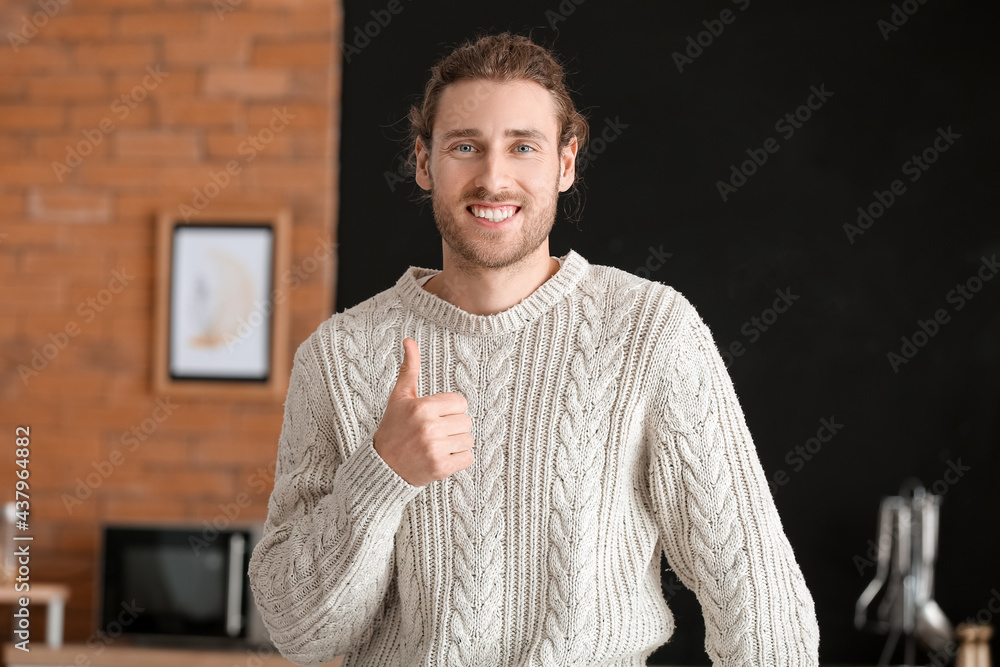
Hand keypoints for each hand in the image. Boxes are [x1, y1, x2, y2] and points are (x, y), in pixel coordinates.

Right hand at [372, 337, 474, 486]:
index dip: (450, 409)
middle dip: (454, 426)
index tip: (435, 416)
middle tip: (435, 433)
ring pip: (469, 440)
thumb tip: (409, 340)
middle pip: (467, 421)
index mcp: (422, 407)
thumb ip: (409, 369)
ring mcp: (435, 449)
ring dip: (457, 444)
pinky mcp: (441, 468)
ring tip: (438, 445)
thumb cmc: (393, 428)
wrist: (382, 467)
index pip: (461, 402)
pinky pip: (468, 458)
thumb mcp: (400, 397)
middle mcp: (429, 428)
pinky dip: (458, 460)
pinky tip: (441, 458)